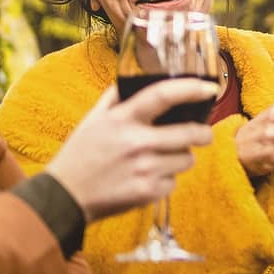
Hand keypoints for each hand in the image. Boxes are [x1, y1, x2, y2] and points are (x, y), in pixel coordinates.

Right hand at [44, 81, 217, 220]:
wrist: (64, 197)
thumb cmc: (80, 154)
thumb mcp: (93, 120)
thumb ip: (116, 97)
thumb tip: (139, 76)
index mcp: (122, 119)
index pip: (162, 95)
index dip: (191, 89)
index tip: (210, 88)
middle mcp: (135, 143)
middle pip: (191, 133)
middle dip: (203, 133)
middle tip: (201, 133)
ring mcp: (144, 169)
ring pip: (187, 159)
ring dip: (180, 158)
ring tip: (159, 159)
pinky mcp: (148, 192)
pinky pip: (174, 182)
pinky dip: (166, 180)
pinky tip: (146, 178)